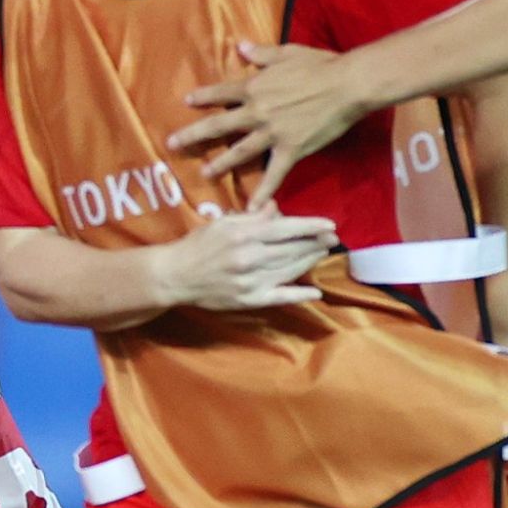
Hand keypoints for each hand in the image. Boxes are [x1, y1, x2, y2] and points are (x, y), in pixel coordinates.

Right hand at [148, 206, 339, 313]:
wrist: (174, 276)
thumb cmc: (198, 245)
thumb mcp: (222, 223)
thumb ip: (251, 217)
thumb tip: (276, 207)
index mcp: (244, 234)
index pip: (286, 228)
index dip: (311, 227)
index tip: (330, 225)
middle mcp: (250, 257)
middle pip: (292, 249)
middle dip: (316, 243)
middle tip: (333, 239)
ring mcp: (251, 281)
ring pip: (289, 270)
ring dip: (310, 262)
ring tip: (323, 254)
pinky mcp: (249, 300)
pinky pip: (279, 297)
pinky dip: (299, 295)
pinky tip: (315, 292)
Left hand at [170, 39, 375, 205]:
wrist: (346, 85)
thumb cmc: (319, 65)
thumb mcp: (287, 53)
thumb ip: (261, 54)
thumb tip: (240, 46)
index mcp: (254, 87)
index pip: (222, 93)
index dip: (203, 97)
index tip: (186, 102)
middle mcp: (257, 112)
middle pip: (219, 125)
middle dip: (194, 134)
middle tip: (172, 143)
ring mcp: (272, 133)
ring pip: (240, 151)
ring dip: (221, 164)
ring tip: (205, 173)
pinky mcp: (291, 150)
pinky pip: (275, 174)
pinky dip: (264, 191)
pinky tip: (254, 207)